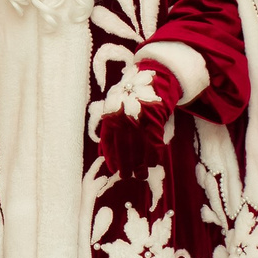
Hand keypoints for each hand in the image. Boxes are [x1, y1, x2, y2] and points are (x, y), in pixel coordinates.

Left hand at [95, 59, 182, 176]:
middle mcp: (124, 122)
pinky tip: (155, 162)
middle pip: (124, 150)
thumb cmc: (130, 97)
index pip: (108, 144)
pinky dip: (155, 156)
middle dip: (125, 167)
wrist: (152, 81)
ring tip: (141, 175)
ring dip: (141, 166)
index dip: (111, 159)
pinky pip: (154, 145)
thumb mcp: (113, 108)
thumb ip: (108, 130)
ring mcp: (140, 123)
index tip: (114, 170)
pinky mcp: (155, 124)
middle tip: (127, 176)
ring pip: (139, 151)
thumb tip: (102, 154)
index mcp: (111, 118)